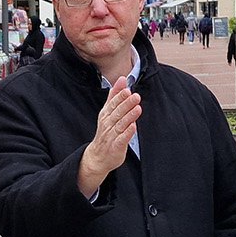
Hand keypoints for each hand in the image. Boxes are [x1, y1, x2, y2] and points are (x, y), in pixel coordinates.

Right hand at [77, 76, 140, 197]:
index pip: (113, 103)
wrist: (98, 156)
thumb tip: (121, 80)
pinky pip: (122, 139)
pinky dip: (127, 133)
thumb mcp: (107, 112)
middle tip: (135, 95)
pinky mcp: (116, 147)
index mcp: (106, 114)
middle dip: (126, 103)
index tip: (126, 87)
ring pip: (120, 124)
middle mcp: (108, 124)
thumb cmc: (106, 132)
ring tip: (137, 108)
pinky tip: (134, 126)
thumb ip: (114, 96)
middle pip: (117, 112)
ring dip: (129, 116)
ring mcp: (111, 135)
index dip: (119, 95)